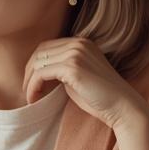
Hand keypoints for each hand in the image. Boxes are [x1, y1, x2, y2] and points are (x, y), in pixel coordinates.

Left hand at [23, 37, 147, 128]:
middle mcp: (78, 43)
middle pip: (39, 52)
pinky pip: (41, 74)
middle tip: (26, 91)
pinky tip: (34, 99)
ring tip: (31, 97)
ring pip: (38, 63)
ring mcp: (76, 53)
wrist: (122, 107)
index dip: (34, 65)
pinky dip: (33, 87)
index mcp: (81, 42)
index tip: (30, 83)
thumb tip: (37, 71)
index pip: (46, 47)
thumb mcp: (77, 76)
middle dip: (28, 72)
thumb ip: (60, 68)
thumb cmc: (99, 96)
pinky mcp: (73, 67)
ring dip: (29, 82)